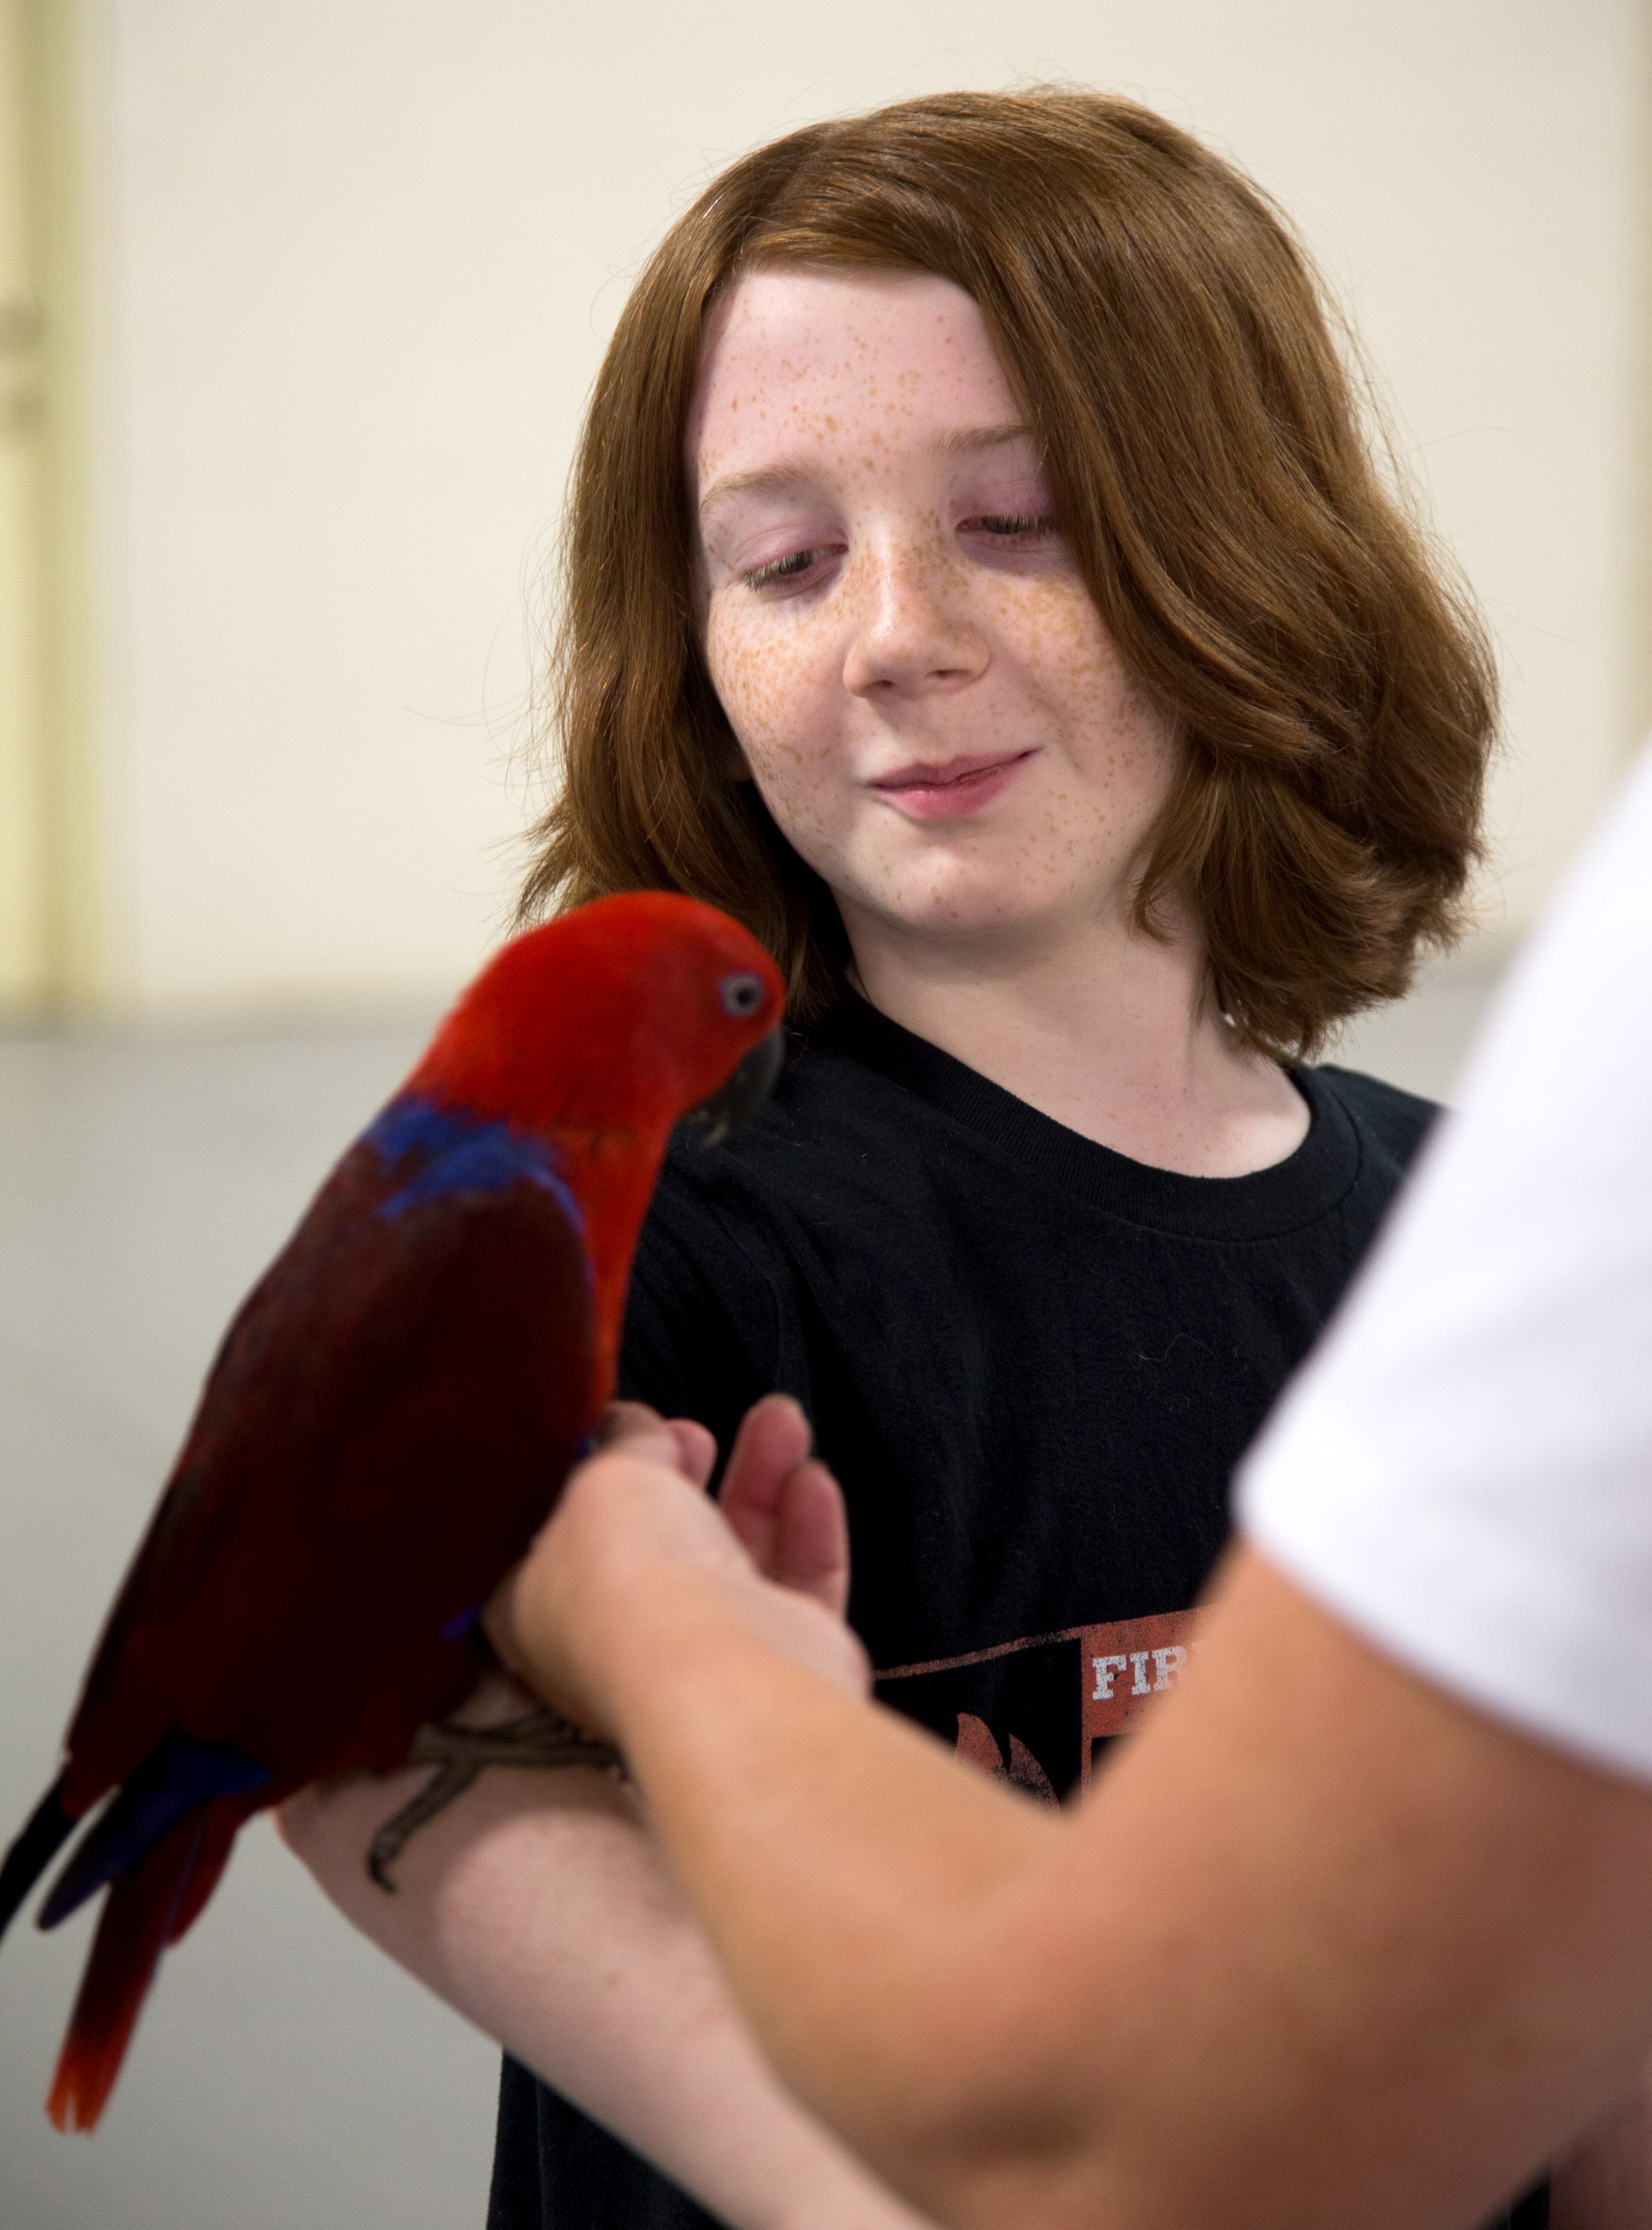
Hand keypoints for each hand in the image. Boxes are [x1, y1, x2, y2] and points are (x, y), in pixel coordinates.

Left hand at [484, 1396, 867, 1743]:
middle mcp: (619, 1641)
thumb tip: (631, 1424)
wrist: (723, 1670)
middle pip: (656, 1540)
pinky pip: (795, 1583)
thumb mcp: (606, 1475)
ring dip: (759, 1479)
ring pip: (734, 1553)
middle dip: (682, 1472)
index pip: (559, 1538)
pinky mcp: (776, 1659)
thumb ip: (621, 1442)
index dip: (592, 1480)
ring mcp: (703, 1656)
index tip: (625, 1431)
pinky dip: (805, 1529)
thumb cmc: (633, 1580)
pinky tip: (812, 1478)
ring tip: (782, 1419)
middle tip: (696, 1431)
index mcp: (539, 1611)